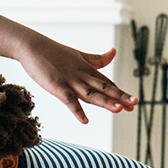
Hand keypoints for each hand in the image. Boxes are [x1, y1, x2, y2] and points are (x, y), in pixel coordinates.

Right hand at [18, 43, 137, 124]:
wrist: (33, 46)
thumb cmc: (54, 52)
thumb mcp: (79, 55)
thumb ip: (97, 59)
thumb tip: (114, 51)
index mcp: (88, 70)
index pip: (107, 84)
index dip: (120, 93)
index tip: (134, 102)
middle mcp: (82, 76)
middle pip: (103, 88)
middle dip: (119, 97)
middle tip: (134, 105)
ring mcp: (70, 81)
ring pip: (90, 93)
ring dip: (104, 101)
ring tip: (118, 109)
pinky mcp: (57, 86)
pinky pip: (69, 100)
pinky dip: (76, 110)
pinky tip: (85, 120)